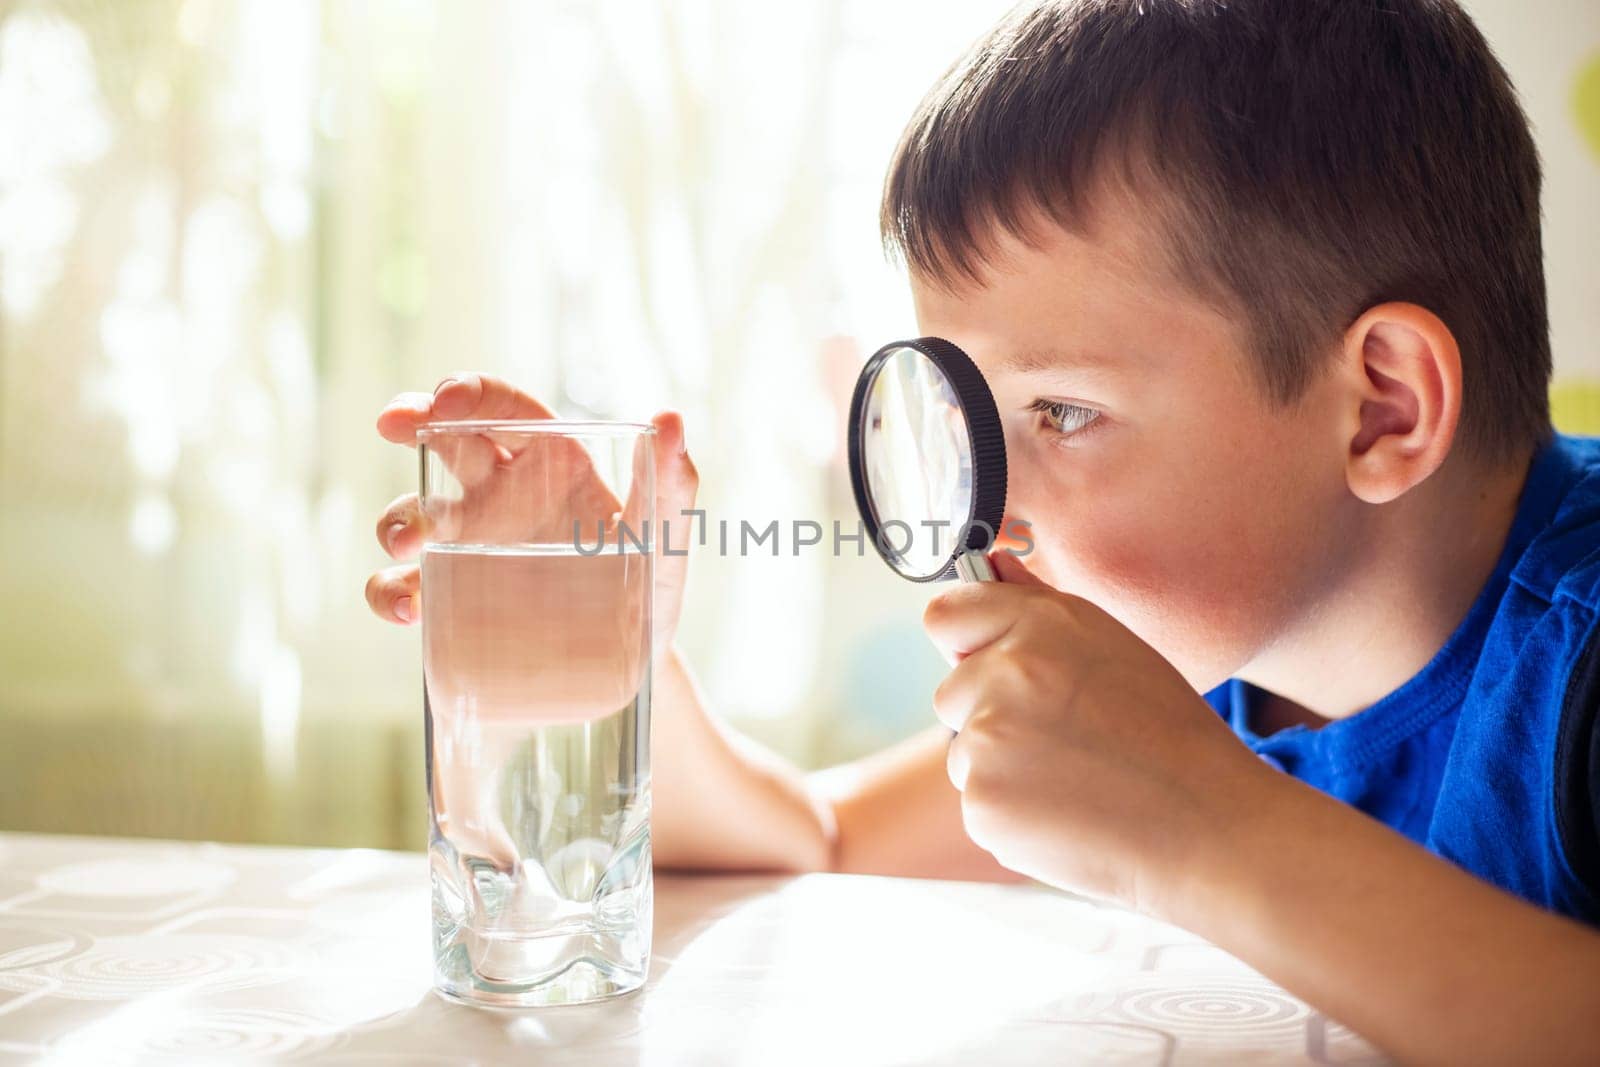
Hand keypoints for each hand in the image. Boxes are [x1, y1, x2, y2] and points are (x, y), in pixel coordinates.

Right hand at [363, 373, 700, 654]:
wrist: (634, 662)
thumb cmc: (652, 583)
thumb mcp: (665, 537)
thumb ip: (670, 480)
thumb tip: (671, 418)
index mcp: (551, 459)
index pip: (504, 408)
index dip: (470, 393)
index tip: (445, 399)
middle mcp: (501, 491)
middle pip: (444, 440)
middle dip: (412, 422)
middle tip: (394, 425)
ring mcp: (470, 543)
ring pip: (413, 512)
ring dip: (398, 519)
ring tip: (407, 546)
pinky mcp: (453, 596)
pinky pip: (404, 586)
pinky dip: (390, 592)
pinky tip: (407, 608)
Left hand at [924, 550, 1273, 914]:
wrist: (1205, 826)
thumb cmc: (1167, 733)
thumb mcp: (1112, 646)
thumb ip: (1036, 604)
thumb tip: (990, 562)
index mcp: (1039, 625)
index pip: (947, 615)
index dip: (967, 642)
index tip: (992, 663)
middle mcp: (1004, 674)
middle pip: (951, 692)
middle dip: (988, 713)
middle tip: (1062, 737)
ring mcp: (986, 743)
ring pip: (965, 752)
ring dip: (1002, 767)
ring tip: (1076, 780)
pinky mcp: (982, 805)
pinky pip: (980, 803)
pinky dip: (1013, 813)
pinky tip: (1068, 814)